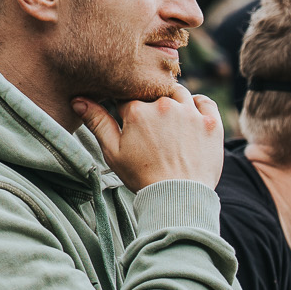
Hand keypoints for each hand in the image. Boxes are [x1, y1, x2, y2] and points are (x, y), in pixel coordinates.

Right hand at [74, 85, 223, 191]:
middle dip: (150, 102)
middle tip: (152, 124)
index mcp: (138, 111)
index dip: (128, 105)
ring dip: (173, 101)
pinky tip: (192, 117)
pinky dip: (198, 105)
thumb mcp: (114, 152)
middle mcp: (164, 105)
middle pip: (154, 91)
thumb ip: (97, 122)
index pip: (128, 95)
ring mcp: (191, 112)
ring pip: (179, 92)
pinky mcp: (211, 122)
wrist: (179, 198)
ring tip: (170, 121)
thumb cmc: (143, 177)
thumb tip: (78, 99)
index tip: (130, 116)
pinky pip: (205, 101)